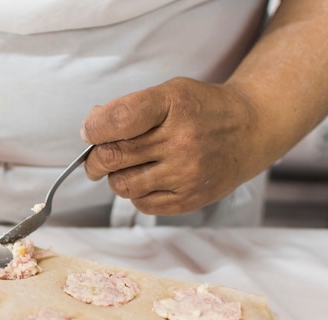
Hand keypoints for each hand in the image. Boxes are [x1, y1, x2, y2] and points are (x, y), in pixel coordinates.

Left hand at [80, 77, 262, 215]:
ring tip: (127, 167)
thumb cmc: (203, 110)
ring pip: (122, 185)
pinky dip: (136, 193)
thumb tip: (91, 128)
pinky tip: (148, 179)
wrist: (251, 130)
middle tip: (97, 158)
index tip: (90, 131)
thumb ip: (130, 108)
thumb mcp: (170, 93)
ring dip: (115, 177)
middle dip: (95, 159)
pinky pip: (142, 204)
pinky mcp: (190, 199)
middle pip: (113, 156)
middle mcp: (182, 141)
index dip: (94, 128)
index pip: (118, 120)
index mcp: (173, 105)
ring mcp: (187, 173)